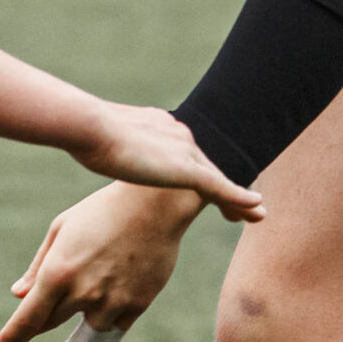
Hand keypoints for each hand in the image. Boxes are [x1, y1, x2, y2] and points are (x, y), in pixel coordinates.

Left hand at [0, 182, 204, 341]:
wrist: (155, 204)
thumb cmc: (102, 211)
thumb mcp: (62, 229)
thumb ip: (39, 267)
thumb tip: (18, 295)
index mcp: (58, 271)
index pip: (28, 317)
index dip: (13, 336)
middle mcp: (83, 292)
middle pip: (52, 325)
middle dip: (39, 335)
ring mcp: (112, 302)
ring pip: (86, 340)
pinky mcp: (137, 305)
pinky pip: (113, 332)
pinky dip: (100, 338)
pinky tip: (94, 341)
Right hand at [72, 103, 263, 221]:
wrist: (91, 127)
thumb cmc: (85, 134)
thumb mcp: (101, 142)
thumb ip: (111, 149)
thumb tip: (101, 152)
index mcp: (160, 126)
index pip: (186, 151)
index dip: (199, 169)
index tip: (211, 185)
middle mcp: (179, 135)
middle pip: (208, 164)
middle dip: (227, 185)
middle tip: (247, 205)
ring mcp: (185, 150)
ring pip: (219, 177)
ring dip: (239, 198)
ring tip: (256, 215)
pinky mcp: (186, 169)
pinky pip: (221, 187)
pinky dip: (240, 198)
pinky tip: (257, 210)